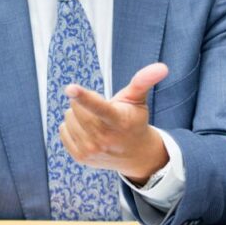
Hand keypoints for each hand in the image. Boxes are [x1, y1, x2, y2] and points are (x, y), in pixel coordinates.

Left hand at [60, 62, 169, 184]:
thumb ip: (144, 81)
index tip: (70, 88)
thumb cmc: (134, 120)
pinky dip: (71, 126)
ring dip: (78, 114)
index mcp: (118, 121)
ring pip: (68, 117)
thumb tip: (162, 67)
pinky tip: (86, 131)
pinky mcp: (81, 157)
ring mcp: (91, 150)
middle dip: (83, 101)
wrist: (135, 155)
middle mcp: (103, 139)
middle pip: (77, 108)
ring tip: (95, 121)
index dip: (83, 96)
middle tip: (100, 109)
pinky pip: (63, 130)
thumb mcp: (138, 100)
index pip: (98, 107)